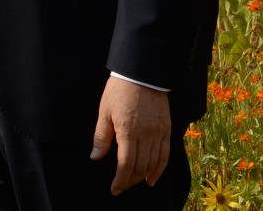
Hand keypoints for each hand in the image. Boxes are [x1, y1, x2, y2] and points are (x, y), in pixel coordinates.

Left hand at [90, 76, 170, 195]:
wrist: (141, 73)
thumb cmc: (119, 91)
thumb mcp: (104, 112)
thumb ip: (101, 136)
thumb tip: (96, 157)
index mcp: (128, 131)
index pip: (126, 164)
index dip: (120, 180)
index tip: (115, 188)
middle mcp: (146, 135)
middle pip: (140, 166)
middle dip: (130, 180)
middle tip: (122, 186)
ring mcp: (158, 133)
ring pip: (153, 163)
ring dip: (143, 176)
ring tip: (134, 182)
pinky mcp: (167, 129)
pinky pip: (165, 154)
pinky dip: (160, 168)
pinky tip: (153, 177)